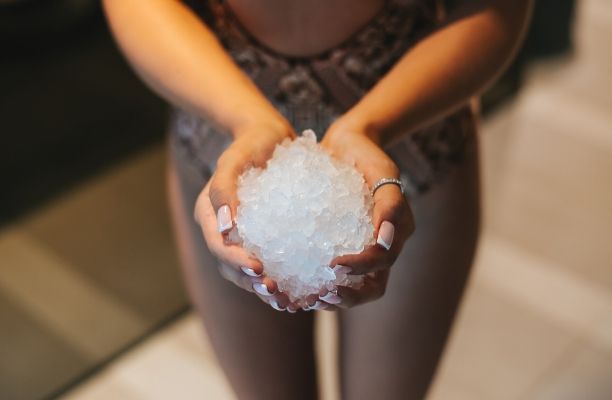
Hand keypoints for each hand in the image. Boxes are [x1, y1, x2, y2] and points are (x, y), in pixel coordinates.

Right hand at [194, 121, 300, 311]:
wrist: (270, 138)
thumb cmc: (251, 143)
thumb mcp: (235, 158)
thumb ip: (224, 188)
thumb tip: (224, 227)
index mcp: (208, 216)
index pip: (218, 247)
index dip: (235, 262)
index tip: (259, 270)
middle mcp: (223, 231)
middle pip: (232, 268)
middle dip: (253, 285)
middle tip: (277, 294)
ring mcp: (244, 237)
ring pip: (249, 272)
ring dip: (267, 290)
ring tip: (290, 302)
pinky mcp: (265, 237)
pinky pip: (270, 262)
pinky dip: (283, 278)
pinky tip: (303, 290)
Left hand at [313, 121, 414, 308]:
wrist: (347, 144)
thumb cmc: (366, 154)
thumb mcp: (382, 172)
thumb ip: (389, 205)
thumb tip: (385, 242)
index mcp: (397, 234)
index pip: (382, 265)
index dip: (361, 270)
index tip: (334, 265)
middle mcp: (381, 246)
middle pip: (371, 287)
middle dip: (348, 298)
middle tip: (321, 297)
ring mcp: (360, 247)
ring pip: (352, 286)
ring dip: (333, 298)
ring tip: (309, 300)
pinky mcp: (340, 244)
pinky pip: (332, 270)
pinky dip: (318, 281)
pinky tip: (295, 283)